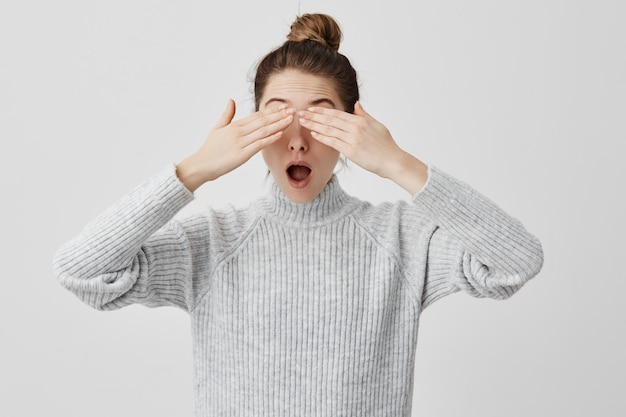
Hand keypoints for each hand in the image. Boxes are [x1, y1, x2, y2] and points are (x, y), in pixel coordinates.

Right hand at [177, 99, 293, 191]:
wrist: (201, 164)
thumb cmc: (210, 149)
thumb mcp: (217, 128)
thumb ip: (227, 114)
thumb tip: (231, 100)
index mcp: (234, 125)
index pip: (257, 115)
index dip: (271, 111)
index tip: (283, 106)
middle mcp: (239, 131)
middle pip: (263, 121)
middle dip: (279, 115)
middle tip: (293, 110)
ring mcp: (241, 142)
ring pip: (263, 131)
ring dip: (279, 124)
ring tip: (290, 119)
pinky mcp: (242, 154)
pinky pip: (259, 144)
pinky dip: (270, 138)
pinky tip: (280, 134)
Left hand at [298, 102, 427, 193]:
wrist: (393, 161)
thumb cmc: (386, 145)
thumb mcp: (377, 126)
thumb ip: (365, 115)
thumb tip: (356, 105)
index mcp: (361, 121)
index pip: (338, 114)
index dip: (323, 110)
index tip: (312, 108)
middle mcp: (356, 127)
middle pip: (331, 120)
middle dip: (314, 116)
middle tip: (300, 113)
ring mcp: (353, 139)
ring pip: (330, 129)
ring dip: (314, 125)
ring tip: (303, 122)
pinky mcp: (352, 151)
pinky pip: (334, 142)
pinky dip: (323, 137)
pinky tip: (314, 134)